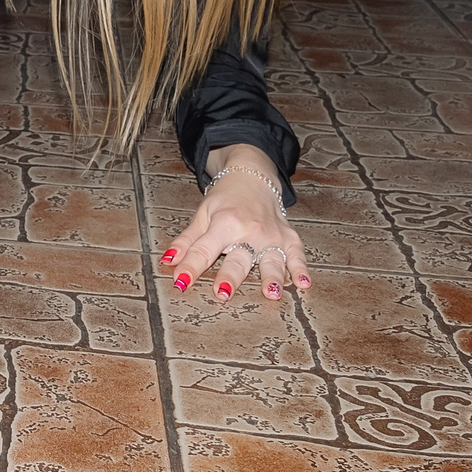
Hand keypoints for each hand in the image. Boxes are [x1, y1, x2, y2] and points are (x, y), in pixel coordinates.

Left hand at [164, 146, 309, 303]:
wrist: (253, 178)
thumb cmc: (226, 200)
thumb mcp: (203, 214)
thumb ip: (188, 240)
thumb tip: (168, 261)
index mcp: (225, 223)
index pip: (205, 249)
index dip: (191, 267)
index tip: (180, 283)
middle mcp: (250, 230)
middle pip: (239, 258)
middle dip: (231, 276)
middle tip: (222, 293)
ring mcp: (272, 235)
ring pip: (271, 260)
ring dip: (271, 277)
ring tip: (271, 293)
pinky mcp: (289, 238)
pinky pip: (297, 255)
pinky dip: (301, 269)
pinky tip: (303, 284)